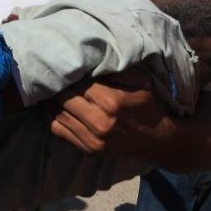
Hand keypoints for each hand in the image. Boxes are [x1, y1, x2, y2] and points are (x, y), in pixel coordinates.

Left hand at [47, 68, 177, 157]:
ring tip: (51, 89)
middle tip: (54, 76)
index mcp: (112, 101)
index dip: (71, 74)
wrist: (159, 140)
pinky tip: (55, 107)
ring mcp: (93, 139)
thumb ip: (116, 69)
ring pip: (58, 114)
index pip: (78, 83)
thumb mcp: (141, 81)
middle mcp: (100, 122)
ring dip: (53, 101)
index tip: (66, 67)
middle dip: (59, 86)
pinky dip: (53, 117)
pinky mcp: (89, 150)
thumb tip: (90, 60)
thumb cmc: (149, 105)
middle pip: (64, 98)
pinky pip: (59, 130)